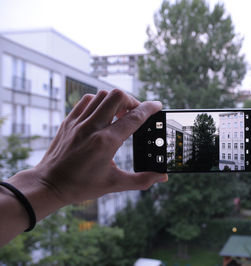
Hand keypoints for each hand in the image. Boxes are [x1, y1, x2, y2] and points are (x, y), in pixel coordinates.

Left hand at [32, 89, 167, 204]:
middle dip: (132, 101)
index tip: (158, 106)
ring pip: (102, 95)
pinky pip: (87, 100)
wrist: (49, 184)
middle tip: (135, 113)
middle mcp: (92, 128)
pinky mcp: (69, 121)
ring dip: (116, 101)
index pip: (134, 118)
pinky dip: (99, 102)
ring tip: (120, 114)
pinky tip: (103, 115)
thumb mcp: (115, 184)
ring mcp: (79, 122)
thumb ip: (142, 180)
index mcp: (106, 143)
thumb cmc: (81, 186)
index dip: (149, 109)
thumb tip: (162, 176)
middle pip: (117, 97)